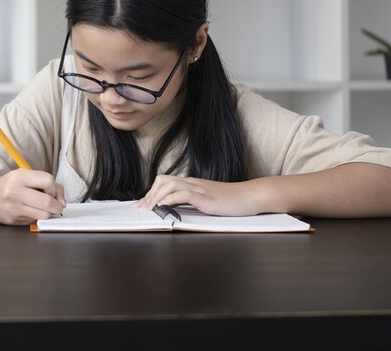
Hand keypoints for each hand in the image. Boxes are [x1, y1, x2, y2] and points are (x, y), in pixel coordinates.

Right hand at [0, 169, 65, 225]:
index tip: (50, 190)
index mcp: (19, 177)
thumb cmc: (10, 184)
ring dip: (49, 213)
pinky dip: (38, 217)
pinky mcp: (14, 221)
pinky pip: (35, 221)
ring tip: (44, 208)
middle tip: (56, 205)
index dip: (54, 187)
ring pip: (44, 215)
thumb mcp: (25, 176)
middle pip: (48, 202)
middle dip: (57, 205)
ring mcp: (14, 208)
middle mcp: (15, 192)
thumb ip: (46, 183)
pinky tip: (31, 211)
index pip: (48, 181)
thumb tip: (62, 202)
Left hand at [135, 174, 259, 215]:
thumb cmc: (231, 200)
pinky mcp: (205, 196)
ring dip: (155, 196)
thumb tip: (174, 207)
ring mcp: (199, 188)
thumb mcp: (206, 200)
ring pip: (169, 184)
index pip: (165, 182)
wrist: (250, 197)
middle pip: (162, 181)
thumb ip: (191, 201)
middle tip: (140, 208)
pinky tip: (163, 205)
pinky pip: (184, 193)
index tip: (141, 204)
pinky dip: (170, 198)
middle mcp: (192, 183)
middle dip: (149, 194)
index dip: (151, 192)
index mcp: (191, 183)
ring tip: (148, 208)